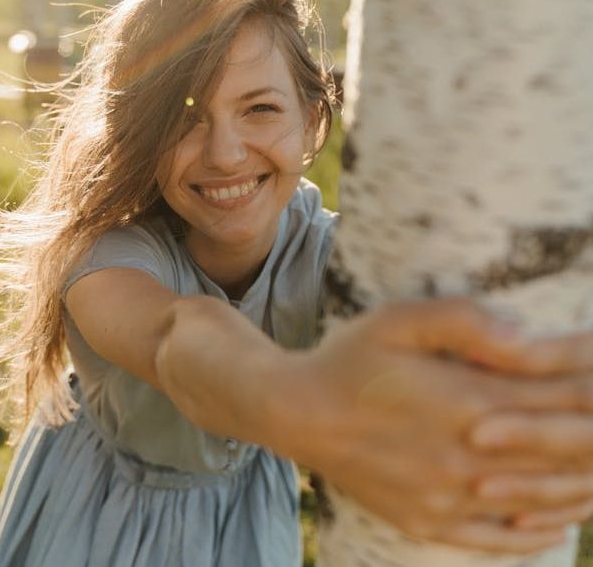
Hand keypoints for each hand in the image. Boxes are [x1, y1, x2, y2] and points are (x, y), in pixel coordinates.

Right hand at [279, 301, 592, 551]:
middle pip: (570, 453)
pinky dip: (540, 533)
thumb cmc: (348, 360)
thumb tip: (528, 340)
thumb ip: (466, 322)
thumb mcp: (397, 320)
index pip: (565, 395)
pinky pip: (500, 540)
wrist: (297, 414)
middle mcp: (469, 459)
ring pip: (545, 502)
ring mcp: (450, 499)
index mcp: (467, 402)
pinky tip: (558, 523)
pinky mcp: (429, 523)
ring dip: (588, 483)